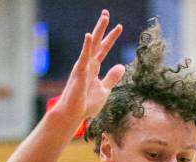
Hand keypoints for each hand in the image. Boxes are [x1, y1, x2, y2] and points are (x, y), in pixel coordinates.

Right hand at [53, 10, 124, 125]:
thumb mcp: (104, 90)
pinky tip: (89, 35)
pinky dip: (87, 46)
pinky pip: (83, 57)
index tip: (119, 26)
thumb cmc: (86, 104)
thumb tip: (122, 66)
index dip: (111, 38)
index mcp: (94, 68)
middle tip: (107, 13)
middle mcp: (88, 64)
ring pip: (92, 45)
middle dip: (102, 28)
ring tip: (105, 17)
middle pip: (97, 42)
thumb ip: (112, 77)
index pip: (104, 49)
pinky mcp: (79, 73)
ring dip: (98, 31)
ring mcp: (83, 67)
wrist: (73, 115)